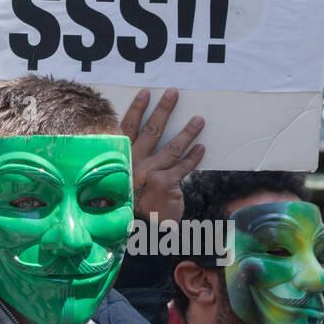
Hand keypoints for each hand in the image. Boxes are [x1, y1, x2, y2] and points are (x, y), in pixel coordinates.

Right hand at [120, 88, 204, 221]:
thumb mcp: (123, 180)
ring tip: (199, 120)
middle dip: (163, 110)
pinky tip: (202, 147)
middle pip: (151, 131)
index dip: (137, 109)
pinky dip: (194, 157)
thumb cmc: (131, 203)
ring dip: (188, 132)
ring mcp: (150, 173)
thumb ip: (132, 161)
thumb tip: (149, 139)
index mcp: (121, 159)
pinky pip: (183, 166)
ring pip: (172, 147)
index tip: (146, 93)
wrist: (136, 230)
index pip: (128, 129)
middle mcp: (133, 164)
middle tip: (174, 94)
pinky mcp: (165, 184)